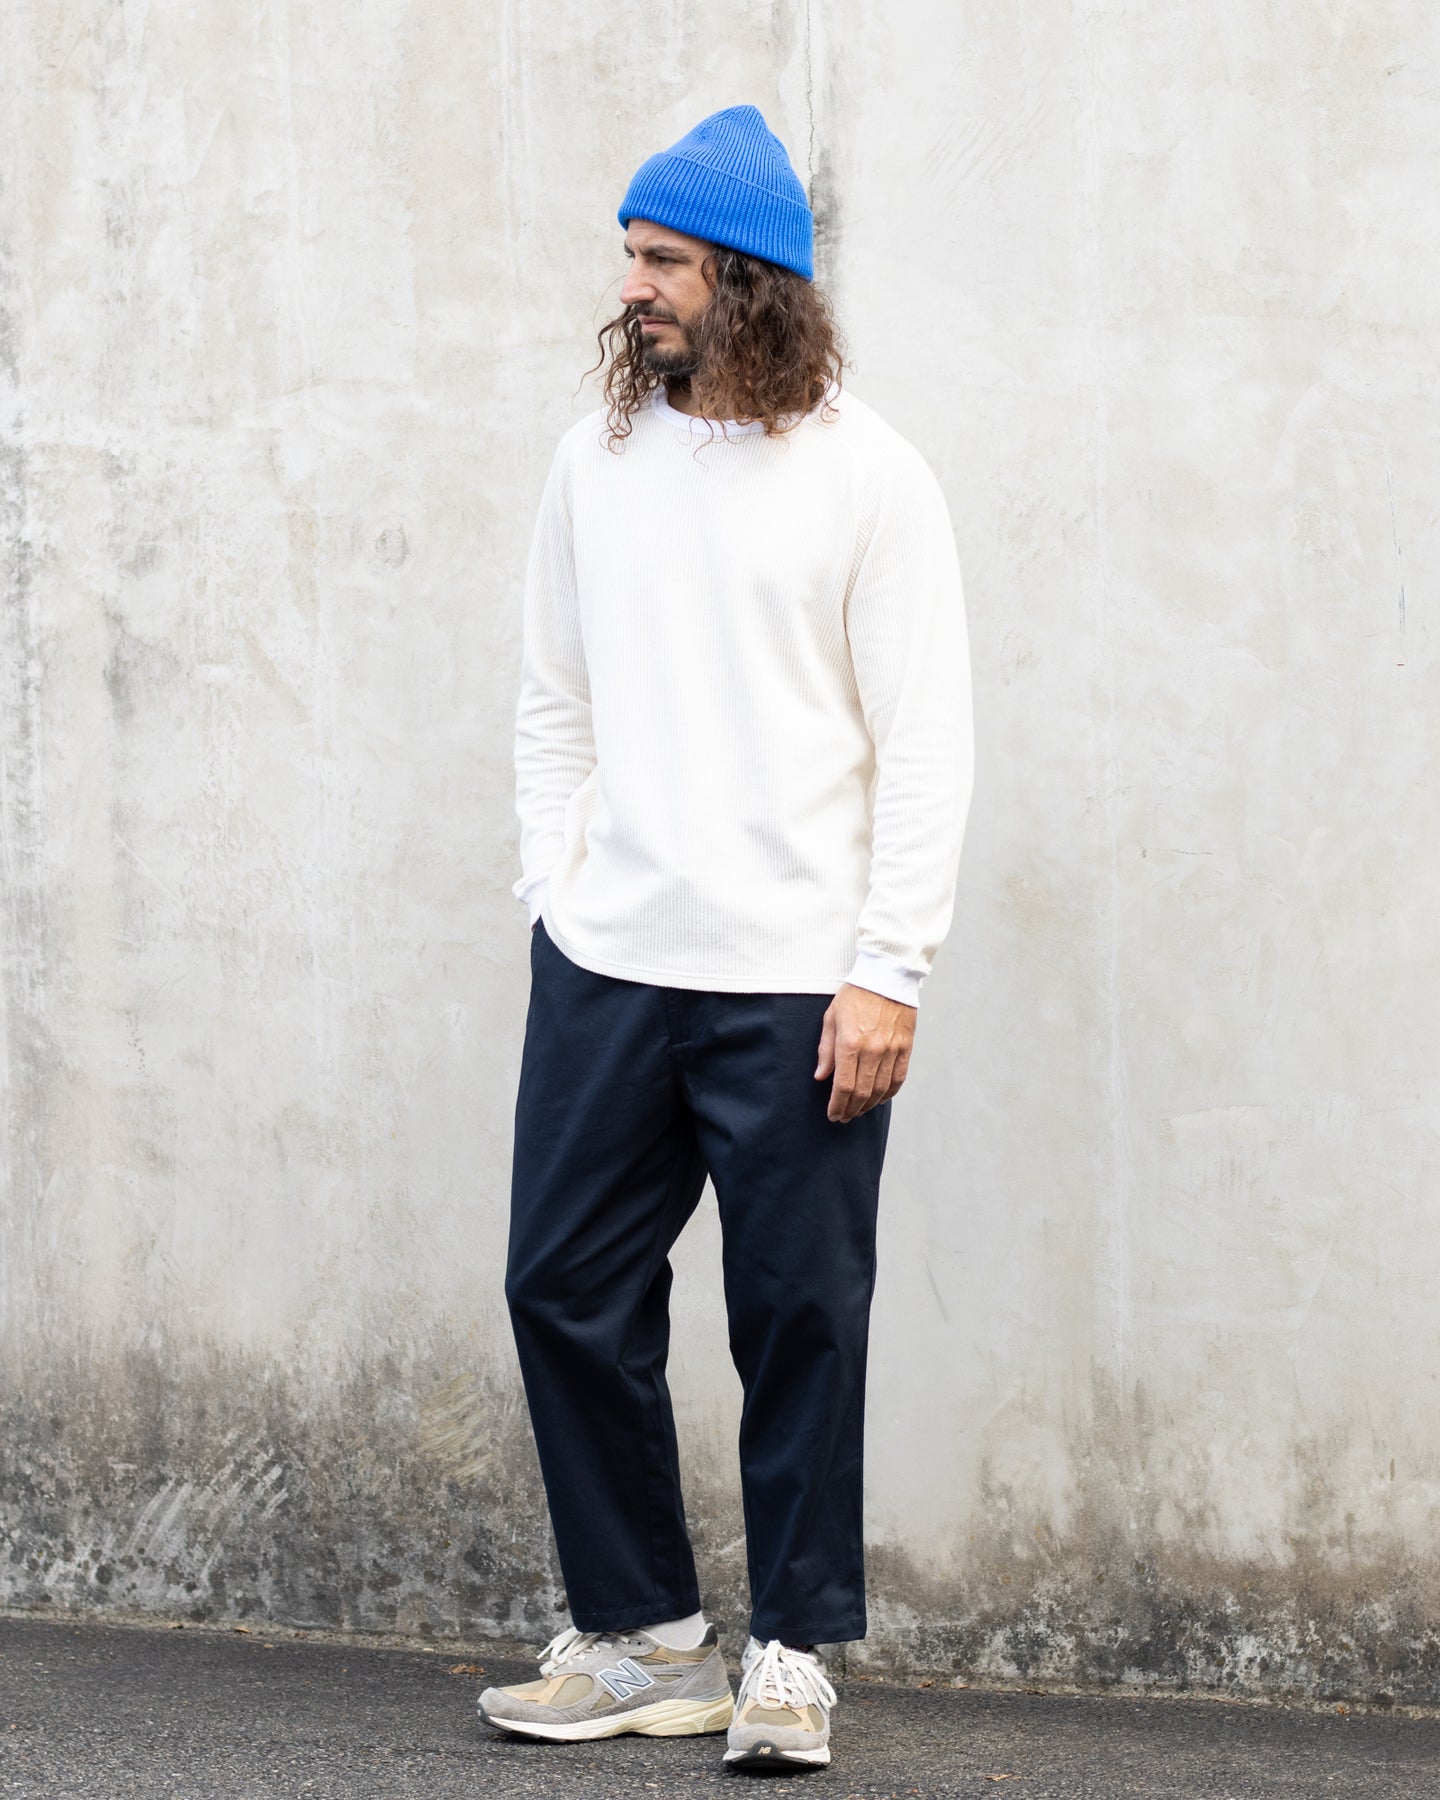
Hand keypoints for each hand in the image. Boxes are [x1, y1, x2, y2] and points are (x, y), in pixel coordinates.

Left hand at [814, 983, 915, 1122]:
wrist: (887, 975)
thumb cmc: (856, 994)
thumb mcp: (831, 1018)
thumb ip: (826, 1050)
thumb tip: (821, 1076)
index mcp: (850, 1043)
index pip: (843, 1086)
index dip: (837, 1106)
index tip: (833, 1114)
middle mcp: (873, 1050)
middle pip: (862, 1093)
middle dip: (851, 1110)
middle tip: (844, 1117)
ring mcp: (892, 1050)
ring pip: (881, 1090)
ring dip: (869, 1105)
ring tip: (859, 1110)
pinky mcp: (906, 1047)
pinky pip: (899, 1079)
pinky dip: (889, 1093)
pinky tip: (880, 1099)